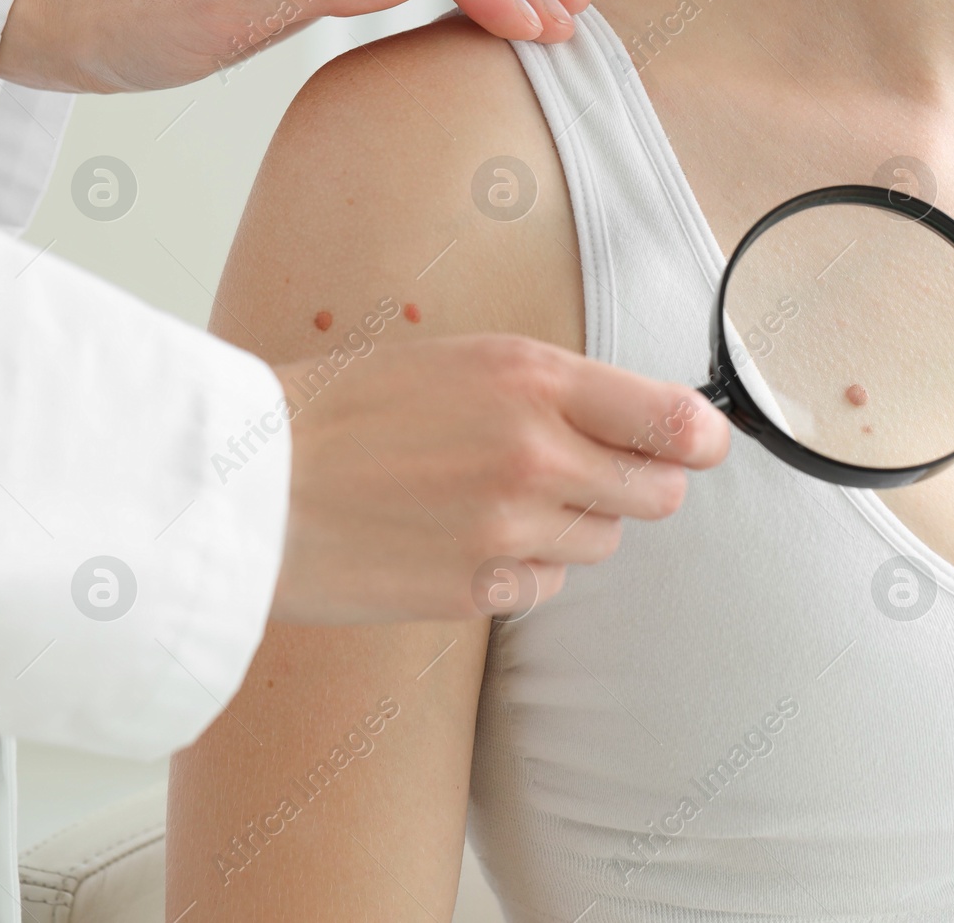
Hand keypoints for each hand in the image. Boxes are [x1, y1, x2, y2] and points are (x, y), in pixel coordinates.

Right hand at [270, 335, 731, 623]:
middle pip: (658, 494)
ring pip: (601, 543)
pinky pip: (546, 587)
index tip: (703, 445)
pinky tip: (460, 543)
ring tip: (490, 503)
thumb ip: (554, 389)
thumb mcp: (458, 362)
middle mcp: (534, 450)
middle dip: (635, 486)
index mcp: (530, 377)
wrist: (249, 484)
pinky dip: (520, 572)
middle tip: (584, 475)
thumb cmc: (344, 413)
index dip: (700, 437)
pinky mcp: (481, 590)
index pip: (671, 417)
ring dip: (567, 528)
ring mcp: (509, 527)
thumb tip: (646, 421)